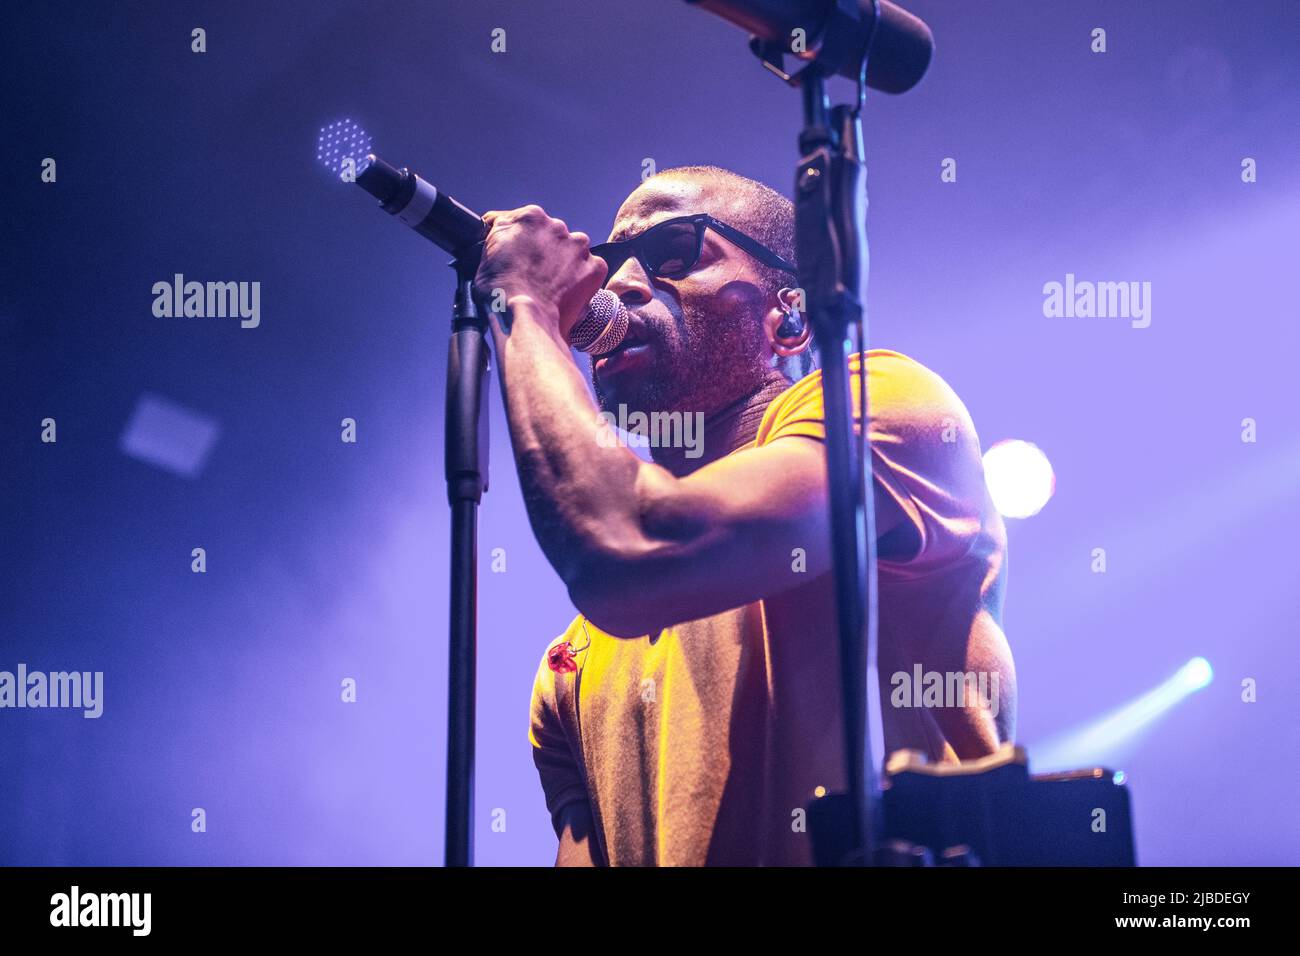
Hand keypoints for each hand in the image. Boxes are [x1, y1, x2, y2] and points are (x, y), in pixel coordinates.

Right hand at [474, 205, 606, 338]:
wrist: (526, 319)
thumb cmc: (501, 292)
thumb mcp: (485, 252)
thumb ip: (497, 233)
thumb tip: (497, 227)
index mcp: (530, 217)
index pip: (525, 222)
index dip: (521, 241)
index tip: (519, 256)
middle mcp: (557, 226)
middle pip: (551, 236)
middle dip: (544, 252)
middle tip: (535, 275)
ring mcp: (578, 247)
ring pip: (572, 251)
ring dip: (564, 263)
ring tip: (551, 286)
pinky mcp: (594, 267)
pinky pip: (590, 269)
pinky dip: (581, 279)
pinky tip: (566, 293)